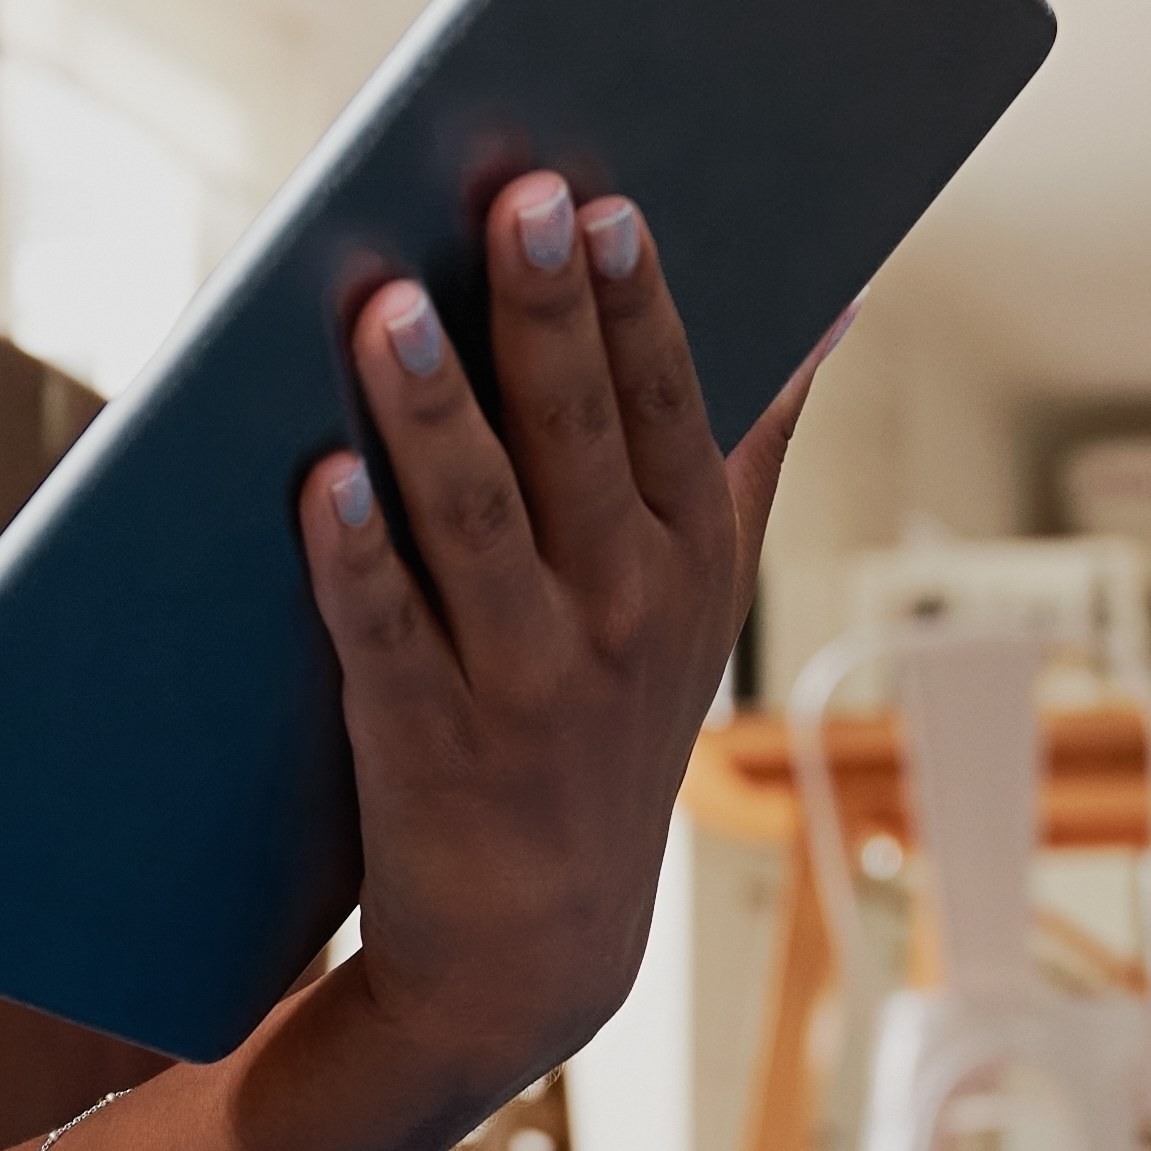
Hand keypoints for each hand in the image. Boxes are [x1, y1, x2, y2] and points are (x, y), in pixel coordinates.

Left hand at [304, 176, 811, 1124]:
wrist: (534, 951)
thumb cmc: (608, 729)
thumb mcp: (704, 596)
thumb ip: (752, 445)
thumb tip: (835, 298)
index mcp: (690, 563)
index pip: (671, 408)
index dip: (638, 305)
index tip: (611, 198)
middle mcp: (622, 618)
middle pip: (581, 441)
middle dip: (549, 318)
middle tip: (519, 199)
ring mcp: (525, 686)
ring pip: (477, 524)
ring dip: (433, 411)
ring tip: (385, 304)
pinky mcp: (424, 746)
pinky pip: (385, 635)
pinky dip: (354, 559)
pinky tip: (315, 478)